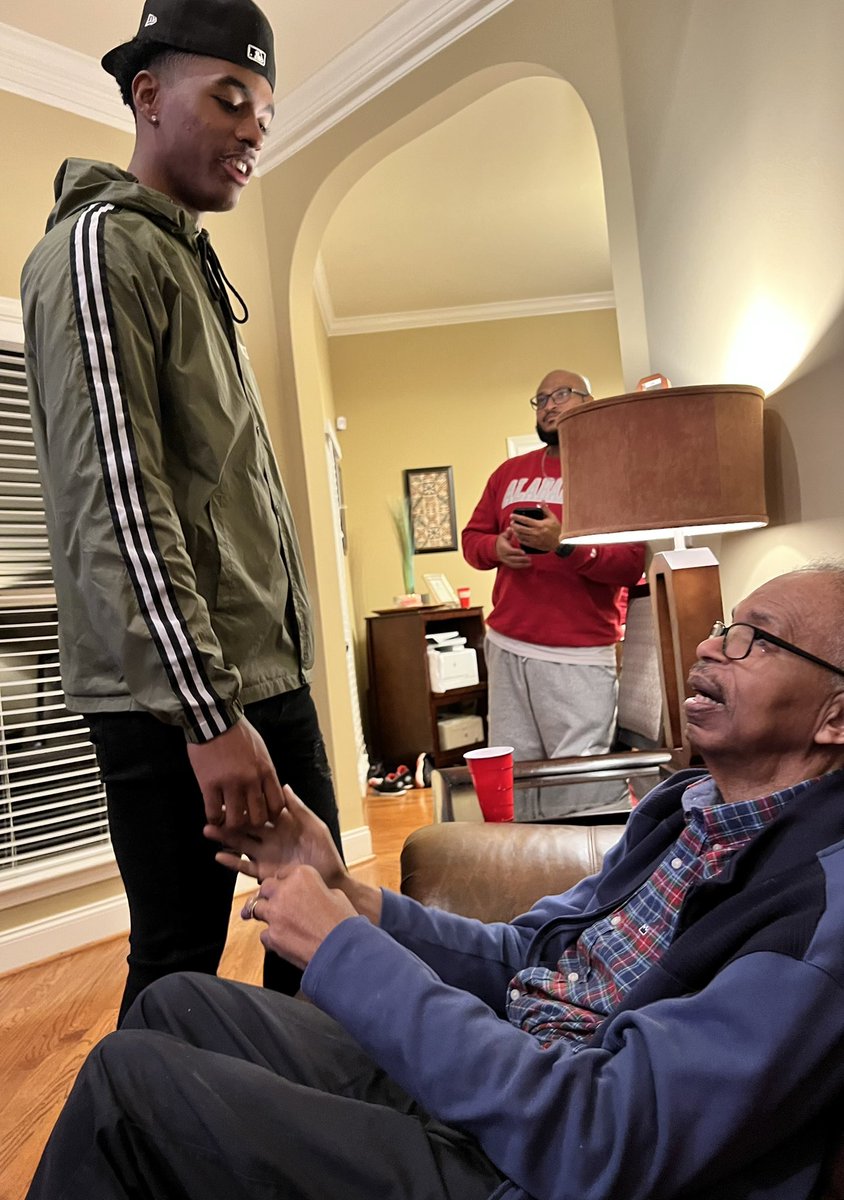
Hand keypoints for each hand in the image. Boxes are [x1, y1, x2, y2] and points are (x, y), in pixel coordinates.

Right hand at [187, 717, 283, 829]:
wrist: (214, 719)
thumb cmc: (238, 733)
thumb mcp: (261, 750)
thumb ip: (264, 772)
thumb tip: (266, 791)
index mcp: (266, 771)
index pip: (277, 805)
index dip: (270, 816)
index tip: (261, 815)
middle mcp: (251, 780)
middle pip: (258, 818)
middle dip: (251, 823)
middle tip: (243, 820)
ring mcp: (230, 784)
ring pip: (236, 820)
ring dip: (231, 824)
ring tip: (226, 819)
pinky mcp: (209, 784)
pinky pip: (213, 812)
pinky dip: (214, 818)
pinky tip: (213, 814)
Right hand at [205, 784, 345, 884]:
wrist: (329, 880)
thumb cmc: (324, 851)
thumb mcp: (313, 826)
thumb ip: (297, 808)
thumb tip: (283, 785)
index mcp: (282, 824)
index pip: (258, 811)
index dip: (244, 804)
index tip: (228, 795)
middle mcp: (270, 838)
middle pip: (245, 826)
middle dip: (228, 820)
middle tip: (211, 813)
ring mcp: (266, 855)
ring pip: (241, 844)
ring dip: (225, 838)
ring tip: (208, 830)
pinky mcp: (265, 872)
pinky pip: (245, 866)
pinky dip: (232, 862)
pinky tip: (219, 856)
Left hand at [241, 865, 356, 967]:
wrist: (342, 951)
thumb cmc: (343, 923)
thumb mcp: (336, 896)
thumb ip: (317, 890)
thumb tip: (312, 895)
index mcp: (302, 875)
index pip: (282, 873)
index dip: (285, 882)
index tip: (287, 889)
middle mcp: (284, 891)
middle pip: (265, 888)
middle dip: (270, 895)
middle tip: (277, 904)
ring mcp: (275, 914)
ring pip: (257, 909)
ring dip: (266, 914)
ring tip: (279, 922)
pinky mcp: (271, 936)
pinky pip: (264, 934)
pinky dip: (272, 937)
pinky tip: (285, 941)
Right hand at [495, 530, 531, 569]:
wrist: (495, 549)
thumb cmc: (502, 541)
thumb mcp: (504, 536)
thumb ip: (508, 533)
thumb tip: (511, 528)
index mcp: (503, 548)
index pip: (510, 551)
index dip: (517, 552)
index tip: (524, 552)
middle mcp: (504, 555)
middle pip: (513, 559)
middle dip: (521, 559)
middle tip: (529, 558)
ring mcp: (505, 560)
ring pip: (514, 564)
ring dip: (522, 564)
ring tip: (530, 563)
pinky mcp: (507, 564)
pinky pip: (514, 566)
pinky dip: (521, 566)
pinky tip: (527, 565)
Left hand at [508, 505, 561, 553]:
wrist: (561, 543)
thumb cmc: (557, 530)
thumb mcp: (552, 518)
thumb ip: (545, 509)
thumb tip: (541, 501)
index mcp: (539, 525)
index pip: (525, 520)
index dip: (517, 517)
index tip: (512, 515)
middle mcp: (536, 532)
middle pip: (521, 528)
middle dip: (514, 525)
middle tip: (511, 522)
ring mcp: (534, 540)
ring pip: (521, 535)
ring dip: (515, 531)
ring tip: (513, 528)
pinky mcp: (534, 545)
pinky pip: (524, 542)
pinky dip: (519, 538)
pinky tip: (517, 536)